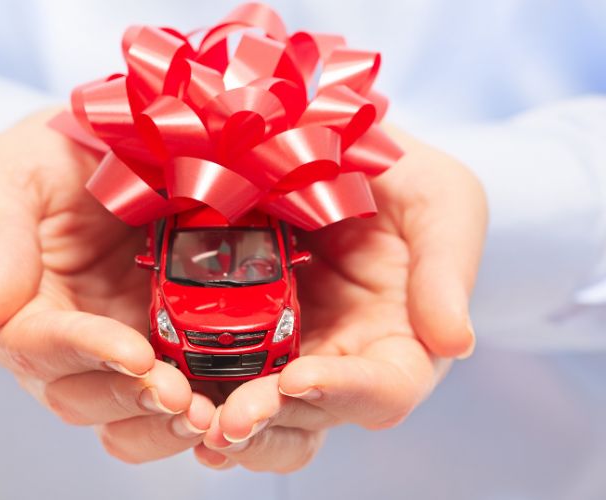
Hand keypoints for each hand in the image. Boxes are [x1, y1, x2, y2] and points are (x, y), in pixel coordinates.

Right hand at [0, 108, 214, 462]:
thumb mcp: (5, 176)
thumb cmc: (42, 158)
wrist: (101, 146)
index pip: (38, 346)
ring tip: (207, 417)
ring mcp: (109, 353)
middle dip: (131, 399)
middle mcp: (56, 346)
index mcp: (10, 310)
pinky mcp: (155, 345)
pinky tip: (226, 413)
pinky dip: (192, 414)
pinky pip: (166, 400)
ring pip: (123, 414)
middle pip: (81, 395)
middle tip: (184, 399)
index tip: (136, 354)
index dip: (89, 352)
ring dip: (162, 424)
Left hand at [195, 126, 487, 471]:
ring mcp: (285, 347)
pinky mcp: (238, 326)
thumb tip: (454, 343)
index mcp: (396, 340)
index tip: (300, 378)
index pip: (382, 388)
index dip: (345, 391)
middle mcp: (338, 359)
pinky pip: (213, 367)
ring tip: (186, 417)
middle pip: (309, 417)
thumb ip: (447, 269)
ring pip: (258, 410)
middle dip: (269, 423)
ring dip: (224, 421)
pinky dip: (189, 383)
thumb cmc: (403, 176)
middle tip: (227, 422)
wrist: (337, 148)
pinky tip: (156, 383)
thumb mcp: (441, 203)